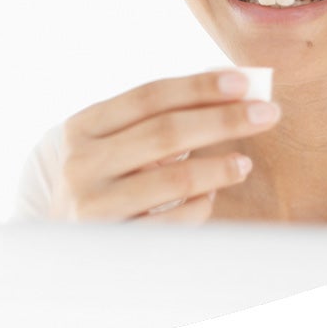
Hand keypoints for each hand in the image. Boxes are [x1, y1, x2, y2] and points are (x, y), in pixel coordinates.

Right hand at [52, 70, 279, 222]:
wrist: (59, 245)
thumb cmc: (99, 181)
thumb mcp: (111, 143)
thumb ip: (156, 116)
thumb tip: (226, 82)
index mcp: (80, 128)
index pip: (148, 97)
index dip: (197, 87)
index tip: (243, 82)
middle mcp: (81, 163)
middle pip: (165, 132)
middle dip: (222, 119)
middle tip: (267, 113)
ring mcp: (94, 205)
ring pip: (173, 179)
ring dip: (218, 167)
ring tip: (244, 162)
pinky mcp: (114, 243)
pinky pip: (173, 222)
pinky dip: (200, 206)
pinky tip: (212, 195)